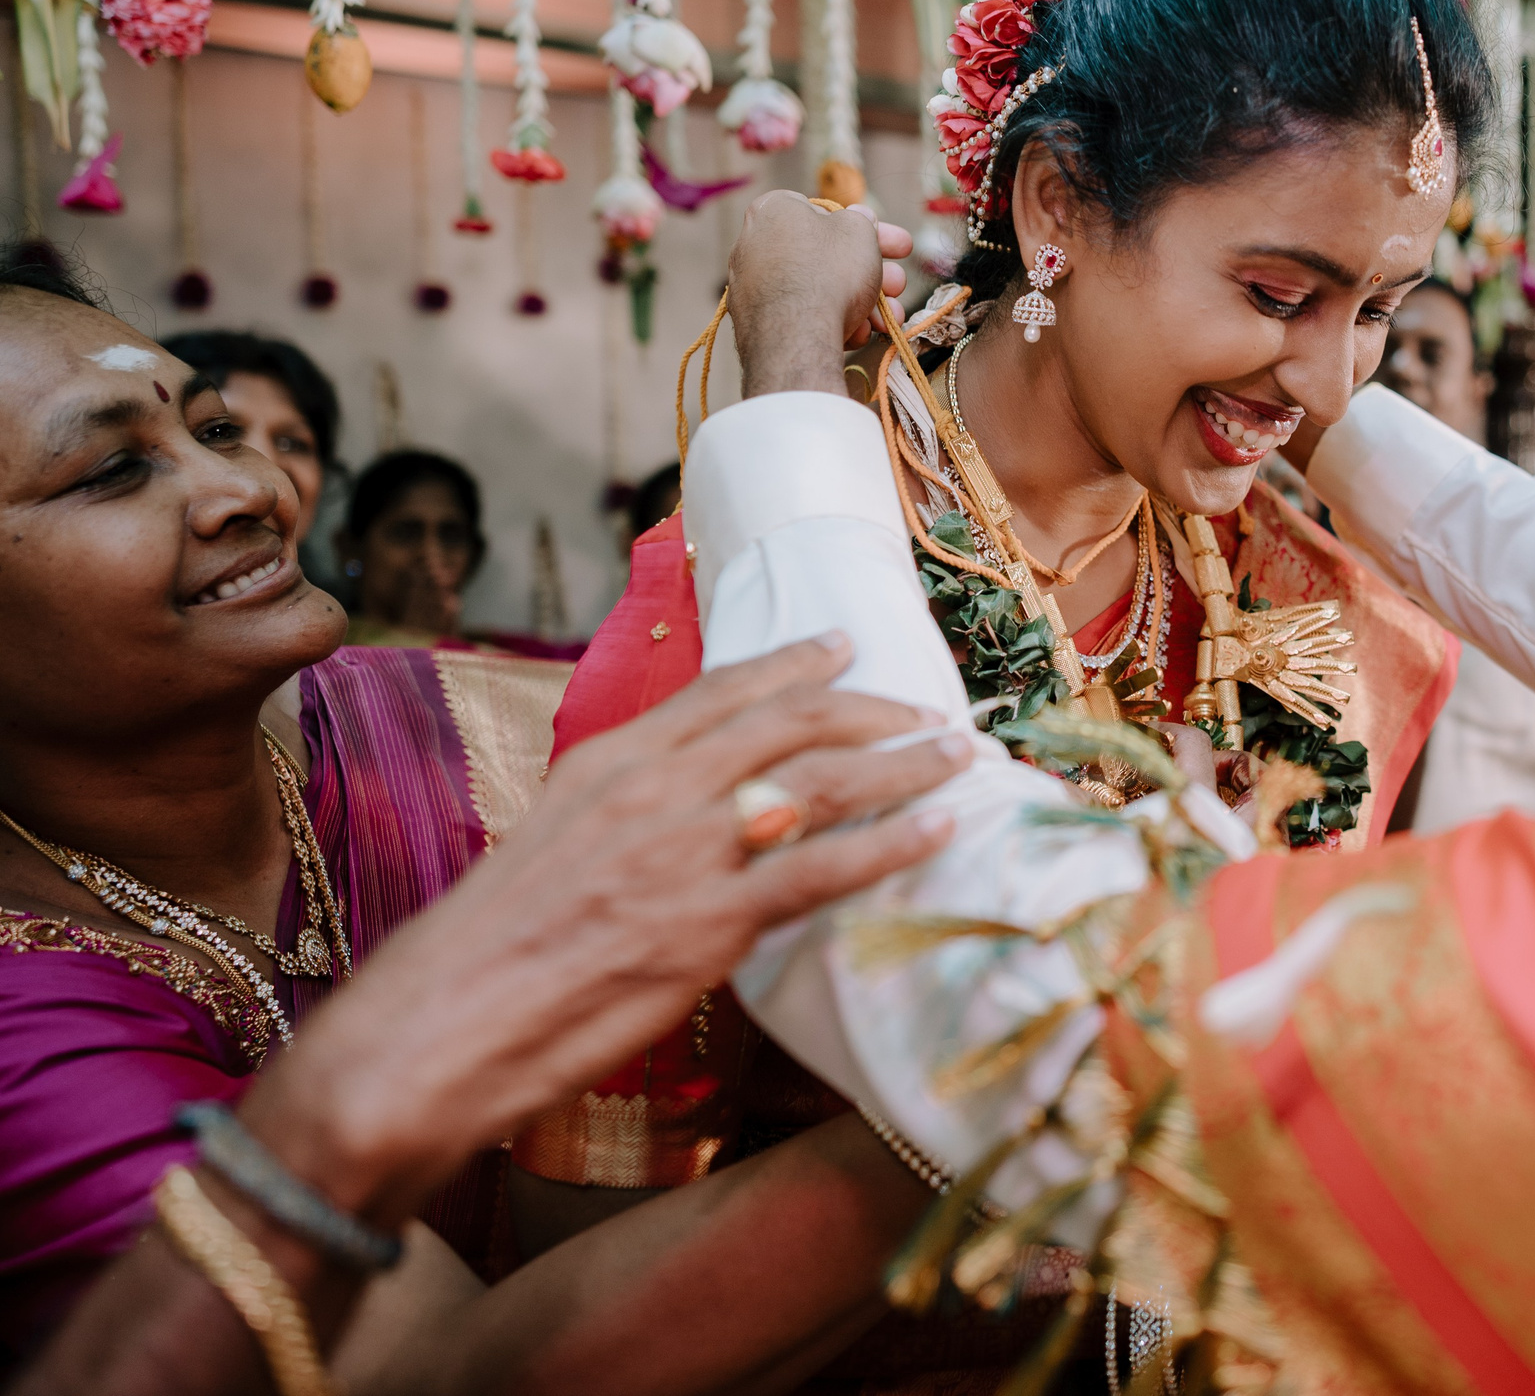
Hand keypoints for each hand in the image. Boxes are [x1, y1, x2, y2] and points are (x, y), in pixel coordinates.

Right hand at [241, 634, 967, 1224]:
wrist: (438, 1026)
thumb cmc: (484, 953)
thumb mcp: (549, 845)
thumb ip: (620, 815)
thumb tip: (688, 811)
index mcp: (607, 763)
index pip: (720, 690)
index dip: (793, 663)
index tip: (846, 646)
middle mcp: (653, 790)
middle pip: (788, 722)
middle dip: (870, 709)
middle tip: (926, 710)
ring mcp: (686, 851)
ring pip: (822, 783)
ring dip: (903, 765)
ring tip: (957, 756)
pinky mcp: (710, 922)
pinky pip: (824, 869)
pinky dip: (892, 844)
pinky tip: (938, 830)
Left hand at [727, 191, 917, 398]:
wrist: (794, 337)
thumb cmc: (828, 272)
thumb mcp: (859, 232)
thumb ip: (862, 221)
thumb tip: (859, 218)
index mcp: (774, 211)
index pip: (823, 212)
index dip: (864, 230)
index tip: (891, 246)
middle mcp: (755, 244)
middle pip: (826, 256)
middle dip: (872, 273)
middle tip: (899, 286)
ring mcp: (752, 286)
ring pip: (818, 289)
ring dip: (860, 303)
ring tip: (887, 320)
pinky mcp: (754, 322)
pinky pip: (800, 315)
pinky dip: (830, 321)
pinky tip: (855, 335)